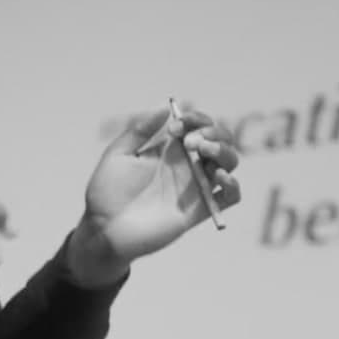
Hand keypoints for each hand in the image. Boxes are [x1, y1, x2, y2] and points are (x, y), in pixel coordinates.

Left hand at [69, 105, 241, 286]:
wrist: (104, 230)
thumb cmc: (107, 193)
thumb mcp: (118, 155)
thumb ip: (140, 130)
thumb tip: (164, 109)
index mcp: (170, 151)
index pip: (198, 126)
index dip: (195, 119)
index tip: (177, 126)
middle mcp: (187, 166)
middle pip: (219, 140)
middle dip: (213, 132)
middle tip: (191, 141)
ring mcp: (196, 188)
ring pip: (229, 163)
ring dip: (224, 151)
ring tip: (204, 151)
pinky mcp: (200, 210)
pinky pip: (231, 197)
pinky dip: (234, 184)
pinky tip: (220, 176)